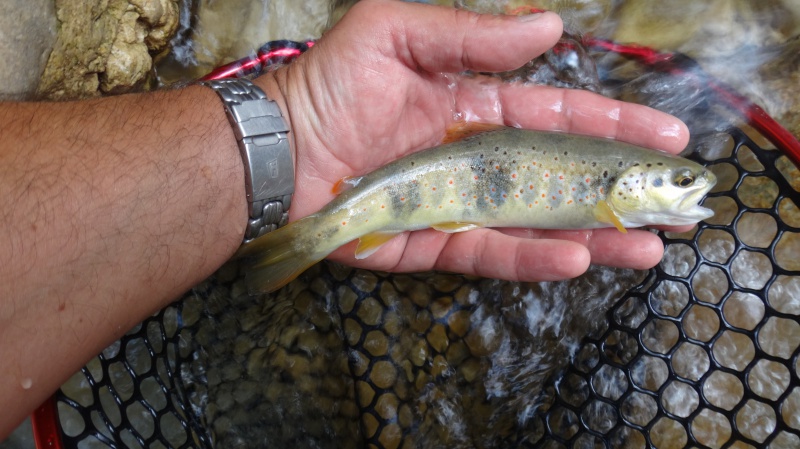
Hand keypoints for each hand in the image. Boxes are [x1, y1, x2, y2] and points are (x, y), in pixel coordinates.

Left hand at [257, 0, 690, 281]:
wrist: (278, 151)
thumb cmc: (330, 84)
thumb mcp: (397, 32)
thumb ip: (472, 35)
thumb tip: (549, 25)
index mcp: (475, 105)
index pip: (557, 115)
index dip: (612, 125)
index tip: (664, 138)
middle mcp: (476, 158)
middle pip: (560, 175)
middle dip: (618, 188)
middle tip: (675, 204)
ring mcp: (460, 205)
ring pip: (538, 222)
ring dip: (594, 232)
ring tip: (649, 243)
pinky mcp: (436, 244)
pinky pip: (493, 253)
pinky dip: (534, 258)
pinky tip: (579, 257)